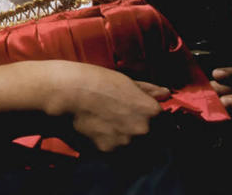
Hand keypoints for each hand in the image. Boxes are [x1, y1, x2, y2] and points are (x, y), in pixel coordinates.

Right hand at [50, 62, 166, 151]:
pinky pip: (114, 151)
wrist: (65, 93)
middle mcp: (143, 129)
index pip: (164, 123)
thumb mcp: (124, 80)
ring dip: (124, 139)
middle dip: (139, 131)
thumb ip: (147, 90)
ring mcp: (126, 142)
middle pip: (150, 138)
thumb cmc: (94, 81)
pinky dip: (107, 143)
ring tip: (105, 124)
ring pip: (132, 146)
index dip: (152, 120)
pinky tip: (96, 130)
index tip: (140, 115)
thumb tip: (166, 93)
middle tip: (119, 119)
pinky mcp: (108, 151)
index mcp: (151, 110)